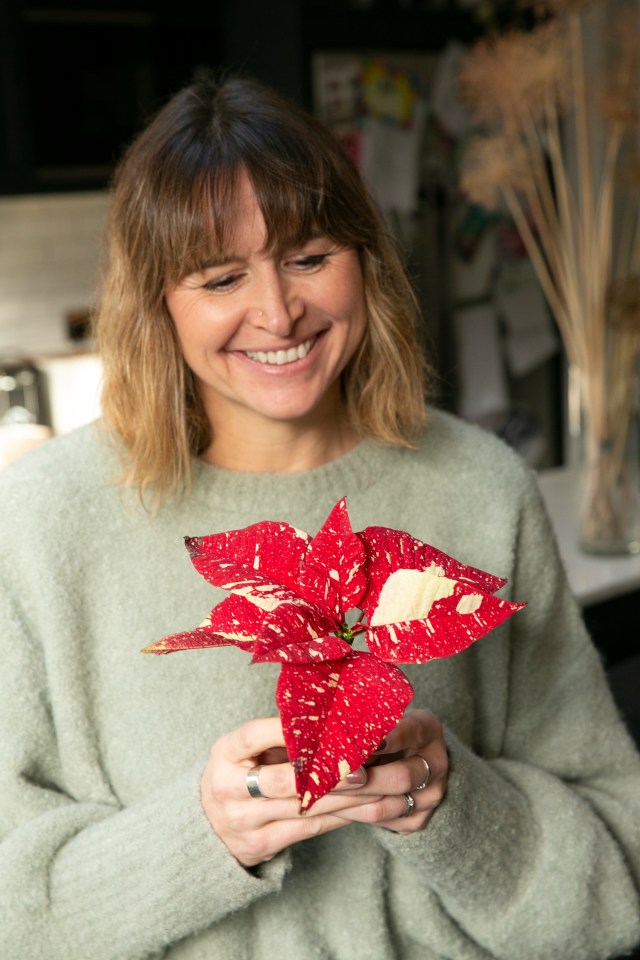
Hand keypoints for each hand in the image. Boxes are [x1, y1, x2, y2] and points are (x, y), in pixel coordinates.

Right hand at [200, 717, 382, 866]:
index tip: (326, 725)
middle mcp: (228, 787)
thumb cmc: (242, 774)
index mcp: (225, 753)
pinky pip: (308, 829)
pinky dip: (339, 817)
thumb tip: (334, 717)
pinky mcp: (260, 844)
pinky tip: (363, 807)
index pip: (254, 736)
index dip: (287, 730)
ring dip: (344, 799)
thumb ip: (279, 738)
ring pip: (302, 808)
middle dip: (326, 775)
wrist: (210, 827)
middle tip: (363, 770)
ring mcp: (242, 820)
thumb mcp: (248, 750)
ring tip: (378, 789)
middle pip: (282, 781)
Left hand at [333, 709, 448, 835]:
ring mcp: (431, 795)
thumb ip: (363, 727)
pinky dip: (352, 816)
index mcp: (427, 729)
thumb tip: (326, 737)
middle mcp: (436, 763)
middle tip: (324, 781)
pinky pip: (382, 822)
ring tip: (318, 800)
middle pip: (399, 778)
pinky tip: (329, 809)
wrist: (409, 755)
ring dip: (348, 804)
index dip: (383, 740)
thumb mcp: (380, 719)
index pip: (406, 733)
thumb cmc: (385, 728)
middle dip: (358, 781)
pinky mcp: (419, 819)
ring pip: (386, 806)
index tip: (353, 745)